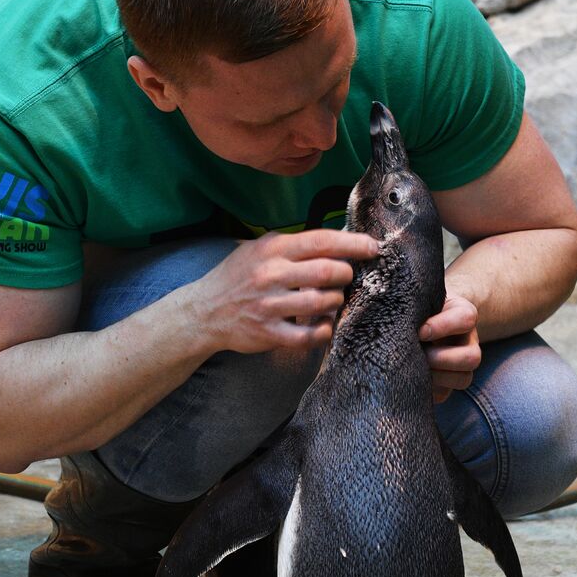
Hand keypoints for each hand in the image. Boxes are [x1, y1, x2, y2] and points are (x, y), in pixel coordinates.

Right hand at [195, 229, 378, 353]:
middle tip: (347, 276)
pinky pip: (308, 336)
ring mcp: (270, 306)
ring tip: (331, 299)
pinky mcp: (269, 333)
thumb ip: (293, 245)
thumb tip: (336, 241)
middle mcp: (272, 275)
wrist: (204, 311)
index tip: (373, 247)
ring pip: (322, 302)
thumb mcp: (259, 249)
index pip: (321, 241)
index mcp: (273, 249)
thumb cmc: (237, 277)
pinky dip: (323, 331)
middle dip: (347, 274)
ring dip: (334, 301)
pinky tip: (323, 325)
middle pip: (328, 272)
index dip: (353, 244)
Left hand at [418, 295, 480, 403]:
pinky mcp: (446, 385)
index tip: (419, 331)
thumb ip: (416, 307)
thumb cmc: (416, 308)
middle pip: (472, 357)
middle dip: (441, 358)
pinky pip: (443, 394)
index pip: (466, 319)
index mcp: (464, 316)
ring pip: (463, 379)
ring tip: (413, 368)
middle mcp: (468, 343)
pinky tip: (409, 378)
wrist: (413, 323)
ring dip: (436, 377)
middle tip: (418, 353)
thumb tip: (400, 325)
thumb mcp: (420, 301)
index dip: (442, 327)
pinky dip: (426, 389)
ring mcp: (461, 366)